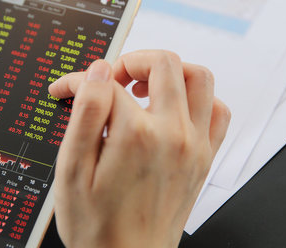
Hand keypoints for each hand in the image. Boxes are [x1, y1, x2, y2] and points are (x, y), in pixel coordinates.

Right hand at [48, 50, 229, 247]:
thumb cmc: (98, 225)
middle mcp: (173, 134)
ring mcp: (195, 145)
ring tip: (146, 87)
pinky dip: (200, 98)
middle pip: (163, 64)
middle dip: (132, 61)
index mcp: (137, 135)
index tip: (67, 90)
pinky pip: (218, 111)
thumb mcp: (73, 170)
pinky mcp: (205, 158)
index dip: (79, 81)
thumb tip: (97, 72)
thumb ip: (86, 113)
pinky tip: (175, 109)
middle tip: (113, 79)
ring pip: (198, 77)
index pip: (107, 83)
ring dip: (171, 71)